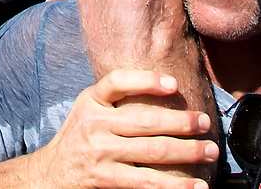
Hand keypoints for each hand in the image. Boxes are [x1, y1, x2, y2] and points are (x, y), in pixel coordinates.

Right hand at [33, 70, 217, 187]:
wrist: (50, 174)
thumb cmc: (79, 137)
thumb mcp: (88, 109)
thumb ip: (115, 100)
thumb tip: (164, 86)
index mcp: (91, 101)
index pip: (117, 83)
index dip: (145, 81)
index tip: (174, 84)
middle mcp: (94, 125)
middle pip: (145, 120)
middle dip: (182, 122)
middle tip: (206, 123)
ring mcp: (100, 153)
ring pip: (152, 152)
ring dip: (187, 152)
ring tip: (210, 151)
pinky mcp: (106, 179)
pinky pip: (146, 182)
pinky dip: (174, 185)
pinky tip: (194, 186)